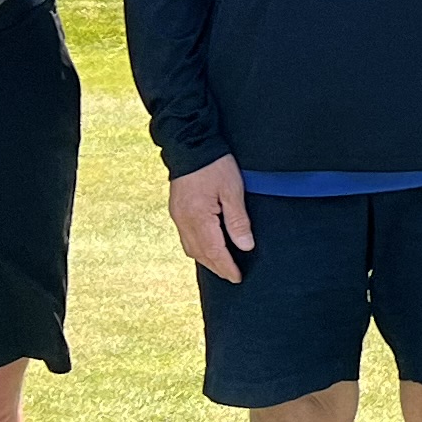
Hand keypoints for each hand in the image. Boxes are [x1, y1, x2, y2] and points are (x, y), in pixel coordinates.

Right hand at [168, 156, 255, 281]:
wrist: (190, 144)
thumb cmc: (214, 164)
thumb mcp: (233, 190)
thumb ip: (238, 221)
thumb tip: (245, 246)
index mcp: (199, 218)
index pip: (214, 251)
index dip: (226, 267)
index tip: (237, 278)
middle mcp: (184, 221)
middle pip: (200, 253)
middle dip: (216, 267)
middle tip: (231, 276)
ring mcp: (177, 216)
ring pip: (191, 247)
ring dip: (206, 259)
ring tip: (221, 266)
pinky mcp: (176, 209)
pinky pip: (186, 237)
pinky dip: (198, 247)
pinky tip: (207, 247)